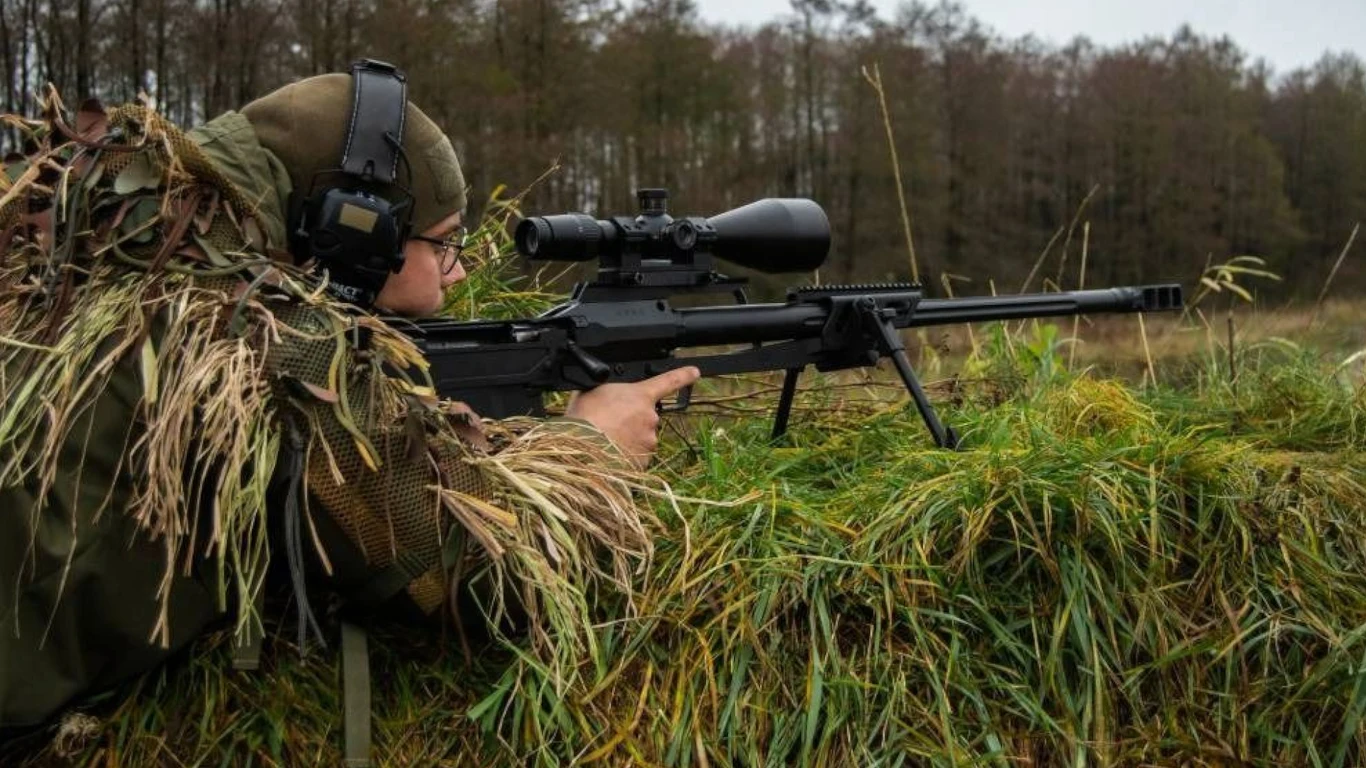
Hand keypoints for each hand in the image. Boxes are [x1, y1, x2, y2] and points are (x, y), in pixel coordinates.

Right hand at [563, 366, 701, 468]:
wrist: (583, 451)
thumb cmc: (584, 419)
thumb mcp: (590, 392)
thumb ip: (606, 391)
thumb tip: (603, 394)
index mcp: (640, 395)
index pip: (669, 381)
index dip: (683, 375)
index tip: (695, 372)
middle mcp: (651, 417)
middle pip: (645, 417)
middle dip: (631, 421)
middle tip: (608, 424)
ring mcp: (649, 441)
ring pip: (641, 438)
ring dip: (627, 439)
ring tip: (604, 440)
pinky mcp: (644, 462)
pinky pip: (636, 457)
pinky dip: (625, 456)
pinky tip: (608, 454)